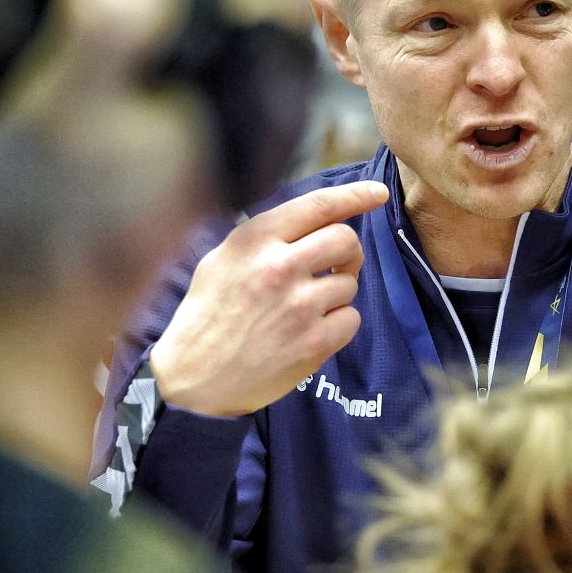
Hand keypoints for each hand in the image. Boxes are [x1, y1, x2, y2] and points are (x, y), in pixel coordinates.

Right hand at [149, 180, 390, 416]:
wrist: (194, 379)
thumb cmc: (208, 315)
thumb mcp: (224, 259)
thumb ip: (268, 236)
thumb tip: (317, 218)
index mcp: (254, 240)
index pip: (318, 205)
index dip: (355, 195)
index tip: (377, 193)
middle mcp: (279, 267)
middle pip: (346, 239)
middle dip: (347, 252)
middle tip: (334, 266)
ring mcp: (299, 306)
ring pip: (350, 282)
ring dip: (337, 293)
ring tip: (306, 307)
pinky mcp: (313, 343)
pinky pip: (351, 319)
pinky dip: (338, 324)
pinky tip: (310, 331)